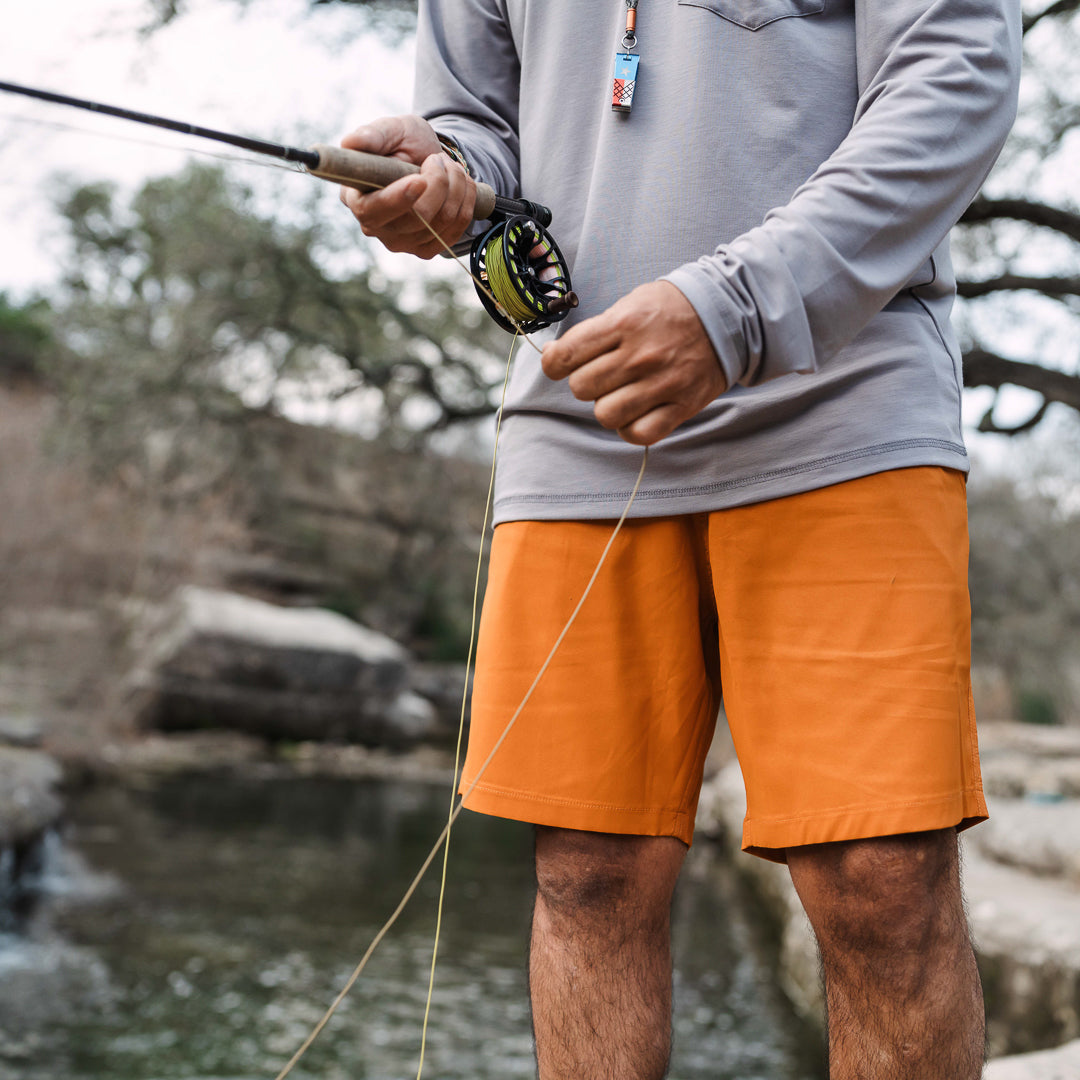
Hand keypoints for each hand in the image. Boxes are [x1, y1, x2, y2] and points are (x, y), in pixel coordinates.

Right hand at [338, 115, 475, 258]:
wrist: (427, 161)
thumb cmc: (402, 144)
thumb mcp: (390, 130)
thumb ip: (373, 135)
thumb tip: (350, 143)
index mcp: (355, 197)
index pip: (371, 211)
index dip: (397, 199)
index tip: (419, 180)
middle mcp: (374, 226)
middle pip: (414, 219)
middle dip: (438, 184)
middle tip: (439, 159)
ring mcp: (400, 242)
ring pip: (438, 224)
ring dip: (455, 188)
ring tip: (450, 167)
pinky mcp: (423, 250)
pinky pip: (453, 233)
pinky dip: (465, 204)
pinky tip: (460, 185)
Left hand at [540, 281, 726, 445]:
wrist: (728, 313)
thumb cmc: (670, 310)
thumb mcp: (630, 304)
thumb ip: (594, 332)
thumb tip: (555, 356)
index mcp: (623, 324)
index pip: (566, 356)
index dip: (554, 364)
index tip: (560, 365)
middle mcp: (640, 355)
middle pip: (582, 388)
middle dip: (586, 383)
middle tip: (603, 375)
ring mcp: (662, 382)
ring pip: (606, 414)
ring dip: (608, 407)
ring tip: (621, 394)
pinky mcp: (682, 405)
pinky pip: (640, 434)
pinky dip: (632, 428)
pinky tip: (636, 414)